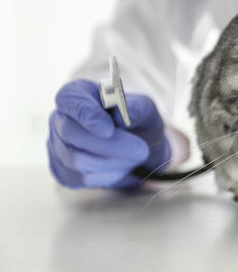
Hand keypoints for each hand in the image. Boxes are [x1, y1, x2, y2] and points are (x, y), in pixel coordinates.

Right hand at [47, 79, 170, 188]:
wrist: (139, 148)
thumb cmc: (138, 121)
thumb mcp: (145, 108)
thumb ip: (136, 108)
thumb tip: (120, 117)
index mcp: (78, 93)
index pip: (71, 100)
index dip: (87, 115)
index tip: (108, 130)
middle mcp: (60, 118)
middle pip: (71, 133)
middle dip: (109, 145)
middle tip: (141, 150)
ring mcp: (57, 147)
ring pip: (76, 160)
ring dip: (113, 162)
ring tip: (136, 157)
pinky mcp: (62, 172)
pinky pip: (80, 178)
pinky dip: (108, 175)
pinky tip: (122, 167)